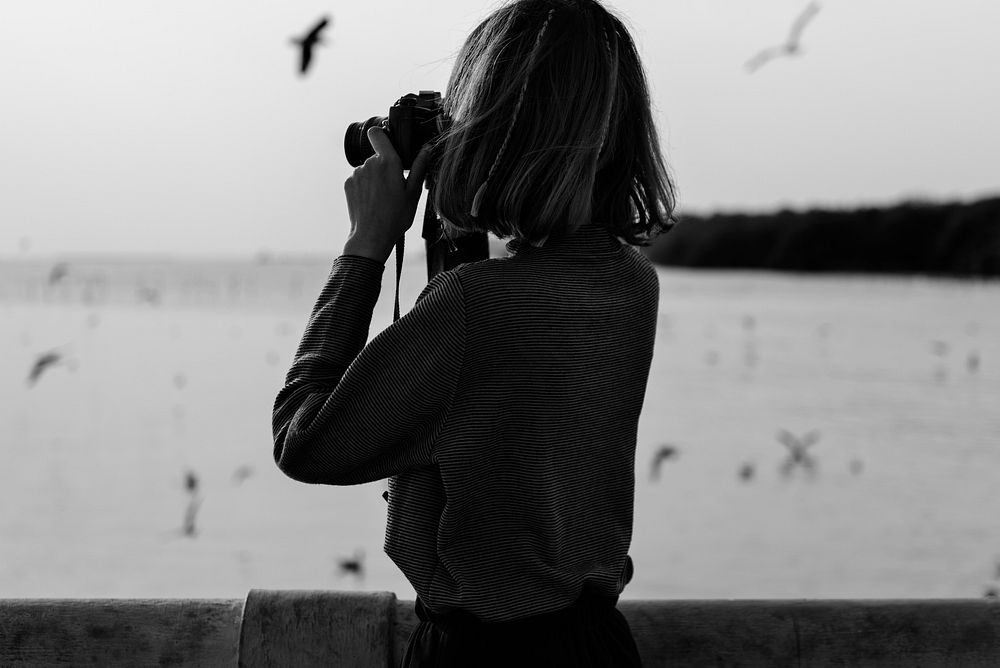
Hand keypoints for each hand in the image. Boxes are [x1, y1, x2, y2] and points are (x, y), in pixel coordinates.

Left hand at [342, 127, 430, 262]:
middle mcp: (369, 163)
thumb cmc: (395, 217)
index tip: (388, 145)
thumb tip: (427, 149)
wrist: (371, 237)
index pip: (377, 133)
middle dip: (385, 166)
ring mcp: (356, 174)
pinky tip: (372, 201)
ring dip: (375, 177)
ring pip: (368, 169)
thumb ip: (419, 167)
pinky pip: (359, 179)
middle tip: (394, 187)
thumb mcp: (413, 193)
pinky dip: (365, 187)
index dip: (382, 136)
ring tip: (382, 198)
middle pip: (377, 156)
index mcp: (388, 162)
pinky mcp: (348, 184)